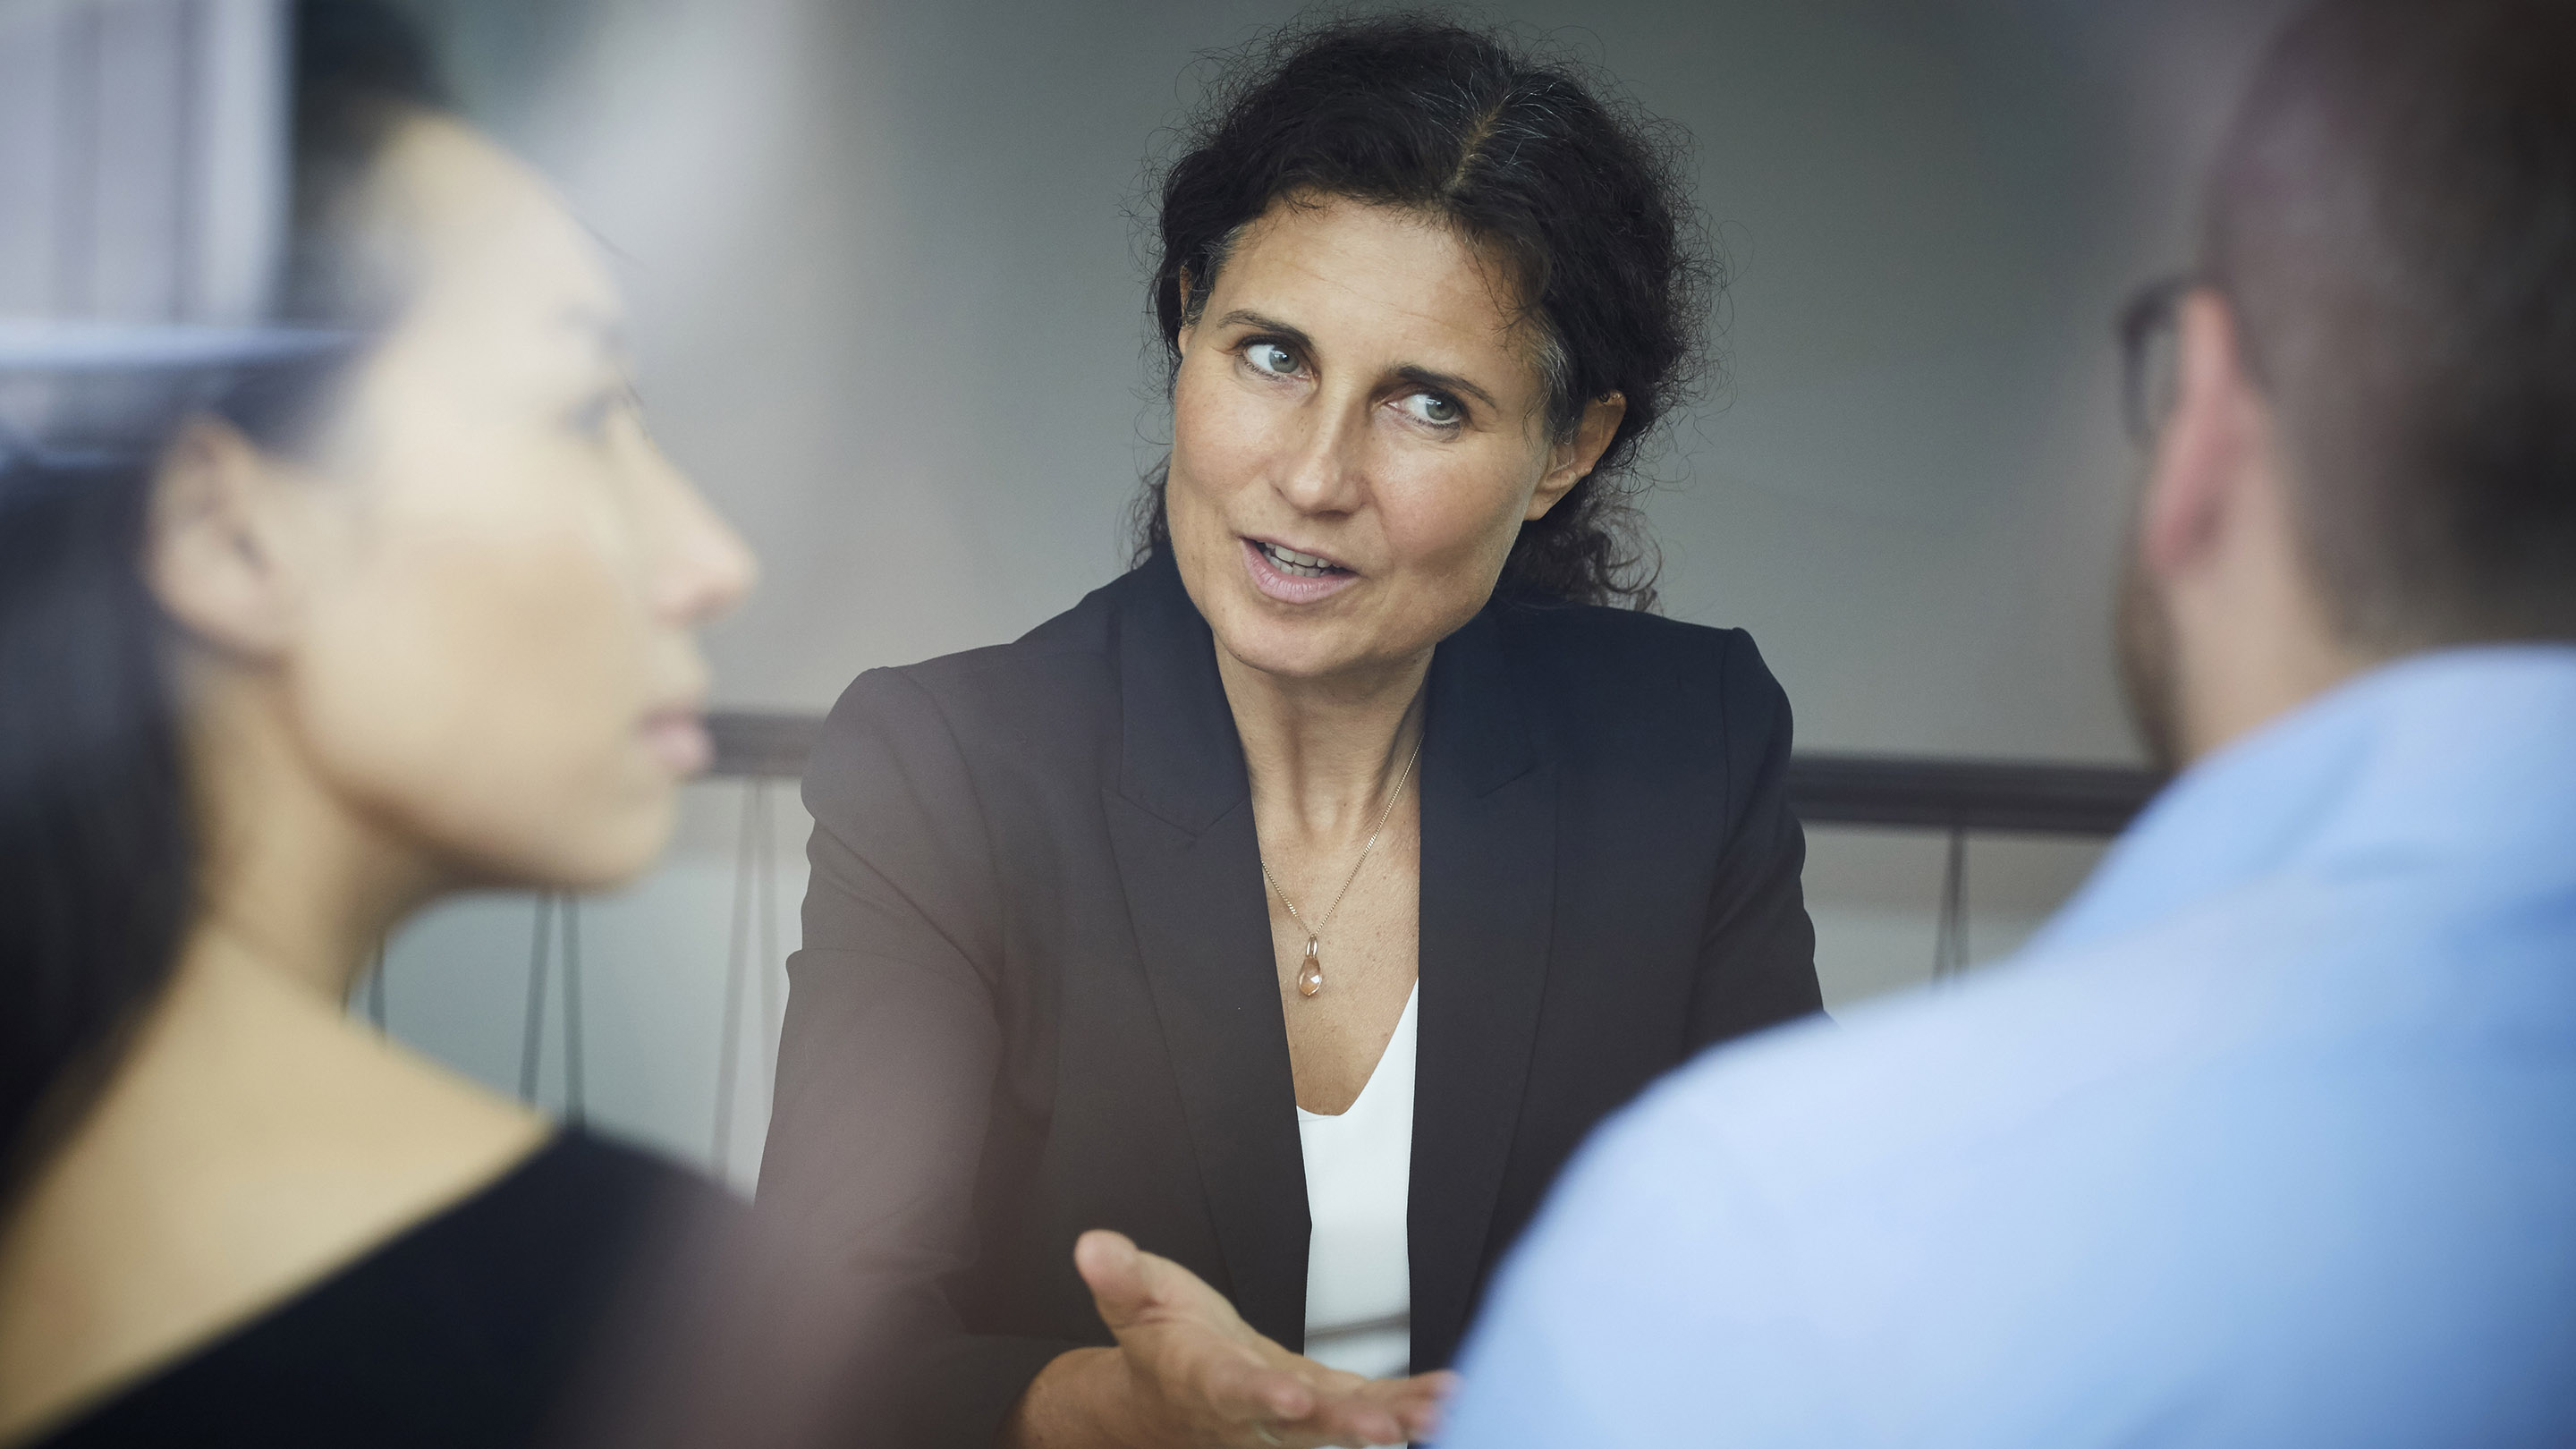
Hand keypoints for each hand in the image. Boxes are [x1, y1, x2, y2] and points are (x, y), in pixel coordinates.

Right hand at [1005, 1230, 1455, 1448]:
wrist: (1170, 1398)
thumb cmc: (1160, 1341)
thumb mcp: (1134, 1297)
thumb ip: (1119, 1275)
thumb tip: (1092, 1244)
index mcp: (1201, 1378)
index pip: (1230, 1389)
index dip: (1259, 1396)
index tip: (1290, 1398)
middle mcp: (1249, 1413)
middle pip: (1298, 1427)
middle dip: (1343, 1428)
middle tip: (1387, 1428)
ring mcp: (1288, 1421)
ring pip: (1340, 1427)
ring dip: (1390, 1422)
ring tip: (1437, 1414)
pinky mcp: (1319, 1412)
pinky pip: (1364, 1411)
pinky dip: (1405, 1406)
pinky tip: (1446, 1399)